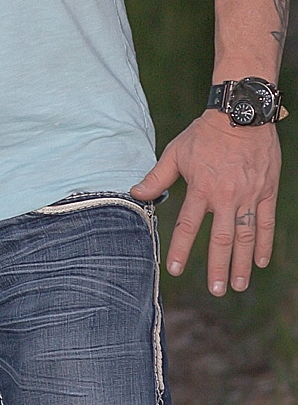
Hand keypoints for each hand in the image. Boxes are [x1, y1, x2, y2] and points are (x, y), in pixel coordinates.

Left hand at [132, 109, 281, 293]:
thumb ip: (158, 177)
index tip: (173, 269)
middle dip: (217, 267)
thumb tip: (136, 194)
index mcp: (201, 188)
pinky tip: (260, 261)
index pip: (187, 225)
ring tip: (238, 285)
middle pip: (220, 239)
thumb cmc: (205, 133)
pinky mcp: (266, 193)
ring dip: (242, 263)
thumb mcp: (177, 152)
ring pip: (244, 237)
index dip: (179, 249)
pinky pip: (266, 224)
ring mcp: (248, 196)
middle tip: (216, 290)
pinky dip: (264, 244)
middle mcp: (225, 197)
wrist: (241, 114)